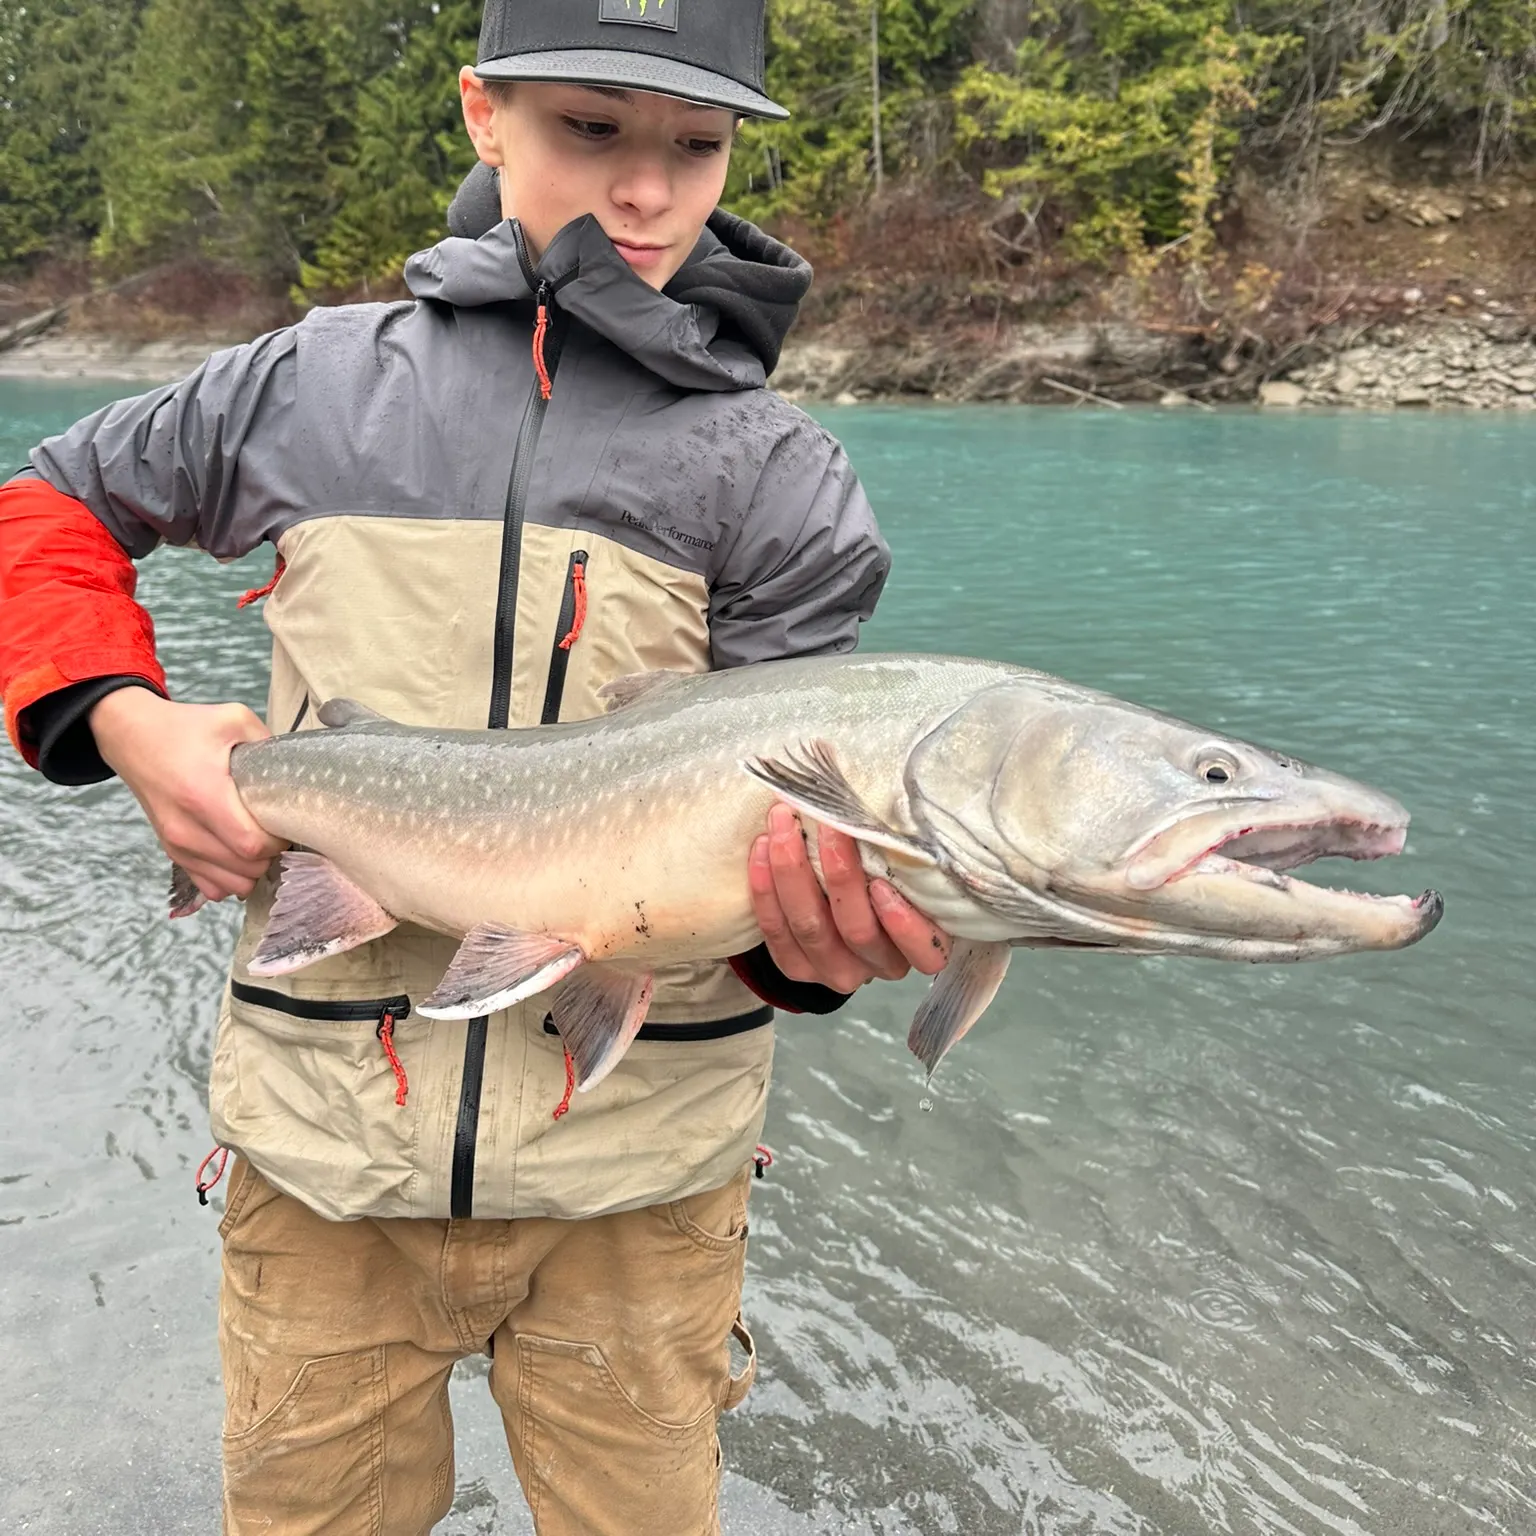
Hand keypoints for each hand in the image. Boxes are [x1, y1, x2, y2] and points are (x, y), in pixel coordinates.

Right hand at [91, 688, 283, 903]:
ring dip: (253, 870)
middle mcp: (186, 828)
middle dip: (271, 855)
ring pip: (231, 884)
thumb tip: (296, 771)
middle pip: (246, 869)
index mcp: (203, 794)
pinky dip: (230, 878)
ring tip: (259, 842)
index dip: (279, 840)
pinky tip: (239, 855)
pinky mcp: (172, 852)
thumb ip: (268, 744)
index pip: (253, 844)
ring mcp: (176, 844)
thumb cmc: (183, 728)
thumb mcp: (233, 719)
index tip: (286, 822)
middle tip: (277, 830)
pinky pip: (210, 887)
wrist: (131, 736)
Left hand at [748, 803, 950, 993]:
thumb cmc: (887, 871)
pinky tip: (761, 848)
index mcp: (920, 948)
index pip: (925, 952)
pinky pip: (775, 932)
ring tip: (783, 824)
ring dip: (792, 871)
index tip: (882, 882)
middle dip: (838, 872)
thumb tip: (887, 801)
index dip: (902, 924)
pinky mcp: (796, 969)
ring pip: (810, 928)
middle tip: (825, 821)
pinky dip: (765, 889)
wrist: (842, 908)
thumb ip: (905, 852)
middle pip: (856, 930)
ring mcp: (835, 971)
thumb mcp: (907, 867)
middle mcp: (880, 966)